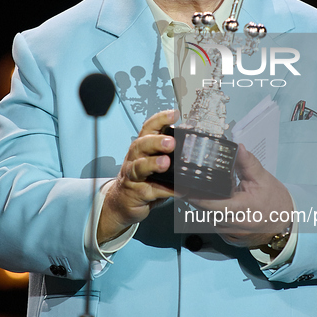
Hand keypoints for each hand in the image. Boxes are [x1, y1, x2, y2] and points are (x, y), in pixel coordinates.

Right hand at [97, 109, 177, 244]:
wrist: (122, 202)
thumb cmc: (142, 178)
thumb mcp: (153, 160)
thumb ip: (169, 152)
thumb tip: (193, 145)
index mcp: (142, 147)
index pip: (148, 128)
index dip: (160, 119)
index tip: (174, 114)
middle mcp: (134, 158)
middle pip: (141, 144)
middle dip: (155, 142)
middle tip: (170, 142)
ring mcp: (132, 176)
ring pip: (140, 167)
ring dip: (153, 163)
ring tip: (166, 163)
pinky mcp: (136, 193)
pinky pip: (151, 191)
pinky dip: (165, 190)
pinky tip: (178, 190)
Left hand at [189, 144, 293, 248]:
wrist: (284, 223)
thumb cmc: (274, 200)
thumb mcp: (263, 178)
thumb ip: (248, 163)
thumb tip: (237, 147)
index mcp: (241, 208)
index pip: (209, 204)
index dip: (193, 194)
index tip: (181, 183)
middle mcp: (231, 224)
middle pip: (202, 208)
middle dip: (195, 194)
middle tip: (189, 179)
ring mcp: (227, 232)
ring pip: (204, 215)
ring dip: (203, 201)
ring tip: (208, 188)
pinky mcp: (225, 236)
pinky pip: (211, 220)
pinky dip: (210, 209)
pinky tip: (217, 200)